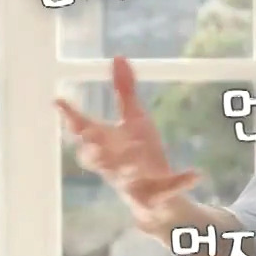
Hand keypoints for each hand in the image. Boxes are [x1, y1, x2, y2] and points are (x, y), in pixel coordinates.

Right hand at [55, 56, 202, 235]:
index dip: (70, 118)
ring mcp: (134, 185)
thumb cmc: (140, 155)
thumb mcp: (134, 120)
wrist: (160, 200)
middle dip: (93, 149)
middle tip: (92, 135)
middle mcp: (114, 166)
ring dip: (129, 166)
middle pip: (96, 160)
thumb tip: (118, 55)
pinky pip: (166, 192)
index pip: (83, 131)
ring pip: (126, 178)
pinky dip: (181, 182)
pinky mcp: (155, 198)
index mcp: (107, 145)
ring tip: (138, 152)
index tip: (58, 102)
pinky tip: (197, 173)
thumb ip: (124, 91)